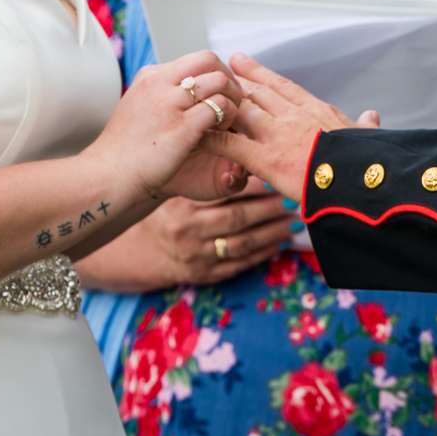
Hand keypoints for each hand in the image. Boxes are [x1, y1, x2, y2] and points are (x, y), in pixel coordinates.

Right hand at [87, 51, 245, 201]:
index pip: (196, 59)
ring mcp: (170, 103)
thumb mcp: (139, 107)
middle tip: (235, 101)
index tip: (223, 92)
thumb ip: (162, 94)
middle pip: (210, 60)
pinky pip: (218, 107)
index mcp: (151, 76)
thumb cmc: (126, 149)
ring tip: (229, 120)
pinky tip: (223, 133)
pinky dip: (228, 117)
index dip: (217, 73)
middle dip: (230, 78)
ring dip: (233, 99)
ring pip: (219, 82)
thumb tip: (187, 89)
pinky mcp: (181, 127)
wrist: (109, 175)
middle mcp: (160, 84)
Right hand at [131, 187, 296, 284]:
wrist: (143, 250)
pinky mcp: (205, 274)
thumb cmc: (168, 211)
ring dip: (272, 232)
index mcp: (182, 206)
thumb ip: (206, 179)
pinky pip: (240, 264)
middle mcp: (188, 232)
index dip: (254, 186)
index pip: (224, 194)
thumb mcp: (178, 192)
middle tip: (292, 198)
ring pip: (243, 243)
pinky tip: (279, 243)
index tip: (276, 177)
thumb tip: (248, 161)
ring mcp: (197, 256)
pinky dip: (263, 253)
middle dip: (269, 209)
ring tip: (293, 221)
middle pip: (238, 219)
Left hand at [203, 53, 379, 194]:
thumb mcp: (370, 139)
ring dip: (222, 105)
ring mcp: (279, 136)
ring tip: (202, 97)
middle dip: (235, 83)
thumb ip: (366, 127)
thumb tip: (372, 115)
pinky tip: (196, 134)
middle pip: (258, 94)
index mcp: (319, 111)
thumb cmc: (369, 164)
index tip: (244, 61)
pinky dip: (212, 139)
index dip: (262, 75)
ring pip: (242, 112)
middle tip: (216, 71)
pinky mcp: (267, 159)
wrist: (364, 181)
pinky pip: (232, 145)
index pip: (284, 87)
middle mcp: (295, 116)